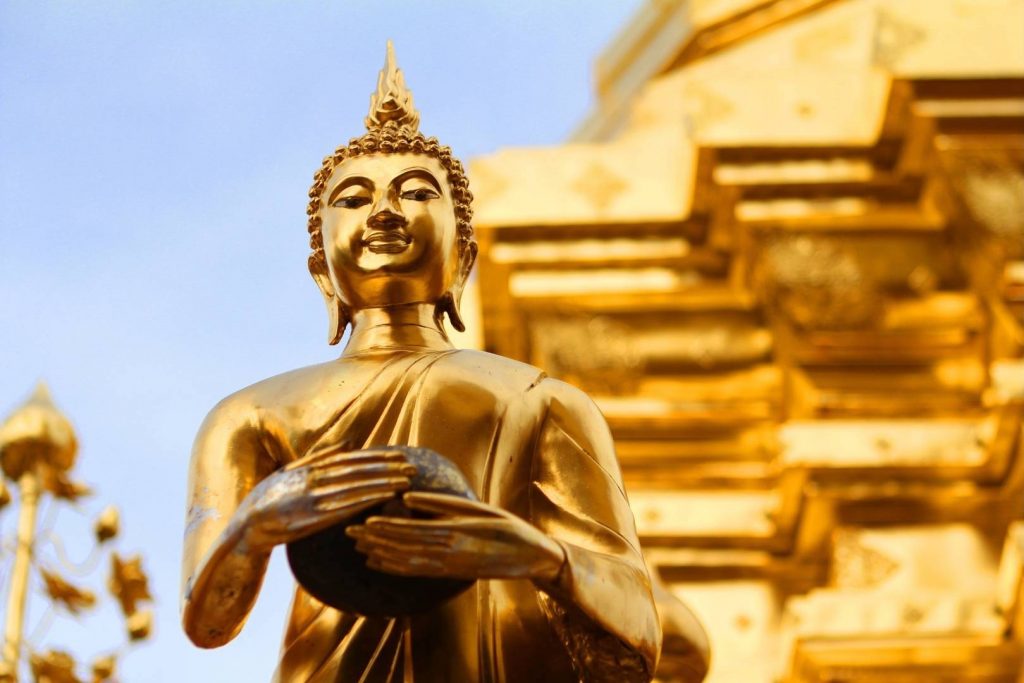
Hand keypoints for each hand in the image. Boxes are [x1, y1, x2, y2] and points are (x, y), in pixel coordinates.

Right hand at [239, 446, 414, 551]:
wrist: (244, 529)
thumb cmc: (268, 499)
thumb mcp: (290, 471)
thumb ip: (319, 457)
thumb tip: (349, 442)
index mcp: (309, 469)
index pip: (351, 461)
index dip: (378, 458)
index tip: (401, 456)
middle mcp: (311, 481)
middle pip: (357, 473)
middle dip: (386, 470)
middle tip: (412, 468)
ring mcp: (310, 501)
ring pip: (353, 490)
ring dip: (381, 485)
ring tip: (405, 483)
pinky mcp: (309, 521)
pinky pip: (341, 510)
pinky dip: (363, 503)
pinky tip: (382, 502)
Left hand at [346, 492, 566, 582]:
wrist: (531, 557)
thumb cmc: (507, 527)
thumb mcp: (478, 509)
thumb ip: (443, 505)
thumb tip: (408, 497)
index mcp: (454, 532)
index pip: (411, 530)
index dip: (386, 528)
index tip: (364, 521)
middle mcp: (447, 552)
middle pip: (403, 546)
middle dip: (375, 540)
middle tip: (349, 532)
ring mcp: (448, 565)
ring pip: (406, 560)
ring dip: (380, 553)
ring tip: (358, 546)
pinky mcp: (451, 572)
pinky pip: (417, 571)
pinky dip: (395, 567)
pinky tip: (379, 563)